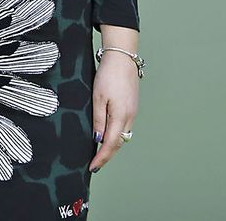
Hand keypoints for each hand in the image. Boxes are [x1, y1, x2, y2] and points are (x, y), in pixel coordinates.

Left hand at [89, 49, 139, 172]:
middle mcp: (129, 117)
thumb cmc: (108, 75)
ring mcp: (132, 112)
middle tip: (95, 164)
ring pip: (122, 136)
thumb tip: (97, 139)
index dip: (101, 157)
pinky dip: (116, 135)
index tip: (92, 167)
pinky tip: (107, 135)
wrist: (122, 58)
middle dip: (107, 155)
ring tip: (98, 153)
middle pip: (118, 143)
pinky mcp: (132, 107)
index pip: (110, 144)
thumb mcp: (98, 98)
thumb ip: (98, 120)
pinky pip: (124, 127)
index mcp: (120, 116)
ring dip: (112, 146)